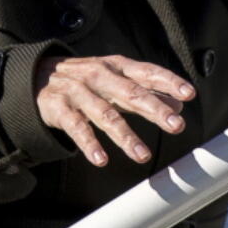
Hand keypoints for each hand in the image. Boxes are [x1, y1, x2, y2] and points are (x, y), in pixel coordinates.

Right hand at [35, 54, 195, 166]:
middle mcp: (100, 76)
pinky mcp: (60, 109)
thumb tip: (180, 105)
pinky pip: (77, 128)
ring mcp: (79, 92)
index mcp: (117, 67)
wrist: (38, 76)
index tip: (189, 94)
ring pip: (106, 114)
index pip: (147, 72)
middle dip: (155, 109)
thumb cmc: (87, 79)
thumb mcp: (118, 80)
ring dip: (125, 136)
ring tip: (143, 155)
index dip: (169, 82)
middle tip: (176, 125)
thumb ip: (147, 91)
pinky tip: (101, 160)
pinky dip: (90, 144)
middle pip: (131, 93)